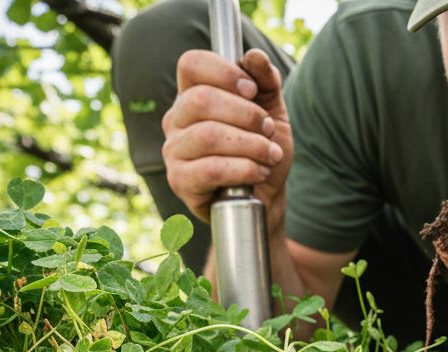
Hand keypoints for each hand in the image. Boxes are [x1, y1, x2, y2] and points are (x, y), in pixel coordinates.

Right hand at [161, 48, 291, 227]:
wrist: (267, 198)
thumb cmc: (262, 152)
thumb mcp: (273, 112)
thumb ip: (266, 82)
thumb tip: (255, 57)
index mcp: (193, 95)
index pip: (191, 64)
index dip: (224, 72)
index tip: (252, 91)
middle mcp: (176, 119)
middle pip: (200, 99)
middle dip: (246, 114)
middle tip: (269, 130)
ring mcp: (174, 151)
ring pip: (208, 136)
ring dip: (251, 145)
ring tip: (270, 155)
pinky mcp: (181, 181)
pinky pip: (210, 169)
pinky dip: (243, 169)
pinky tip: (259, 172)